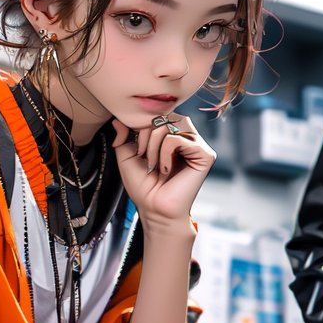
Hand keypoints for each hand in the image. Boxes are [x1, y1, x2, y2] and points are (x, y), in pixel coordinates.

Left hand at [111, 114, 214, 228]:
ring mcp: (198, 145)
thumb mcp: (127, 157)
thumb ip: (123, 136)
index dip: (142, 127)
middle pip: (166, 115)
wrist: (154, 209)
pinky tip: (166, 169)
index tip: (138, 152)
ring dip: (155, 144)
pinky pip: (179, 138)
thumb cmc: (143, 187)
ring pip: (173, 123)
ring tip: (155, 164)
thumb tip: (117, 118)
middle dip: (148, 134)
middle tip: (146, 159)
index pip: (159, 113)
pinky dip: (165, 153)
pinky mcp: (205, 155)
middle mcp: (188, 137)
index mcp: (173, 135)